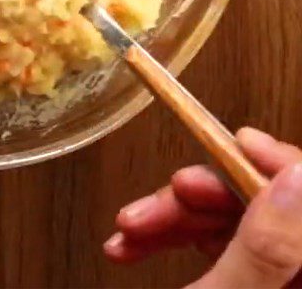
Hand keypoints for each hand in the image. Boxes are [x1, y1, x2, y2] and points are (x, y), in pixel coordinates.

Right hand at [105, 128, 301, 287]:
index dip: (277, 163)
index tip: (239, 139)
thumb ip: (264, 247)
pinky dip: (172, 240)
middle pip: (262, 208)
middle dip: (201, 199)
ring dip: (173, 219)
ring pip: (230, 225)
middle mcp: (296, 275)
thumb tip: (295, 176)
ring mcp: (271, 279)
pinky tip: (134, 243)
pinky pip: (214, 247)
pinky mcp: (244, 282)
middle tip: (162, 197)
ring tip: (127, 228)